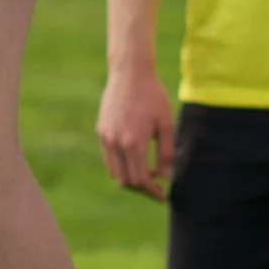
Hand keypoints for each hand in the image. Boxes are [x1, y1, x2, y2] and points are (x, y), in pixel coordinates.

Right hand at [97, 62, 179, 199]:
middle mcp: (116, 143)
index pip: (141, 180)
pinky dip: (120, 165)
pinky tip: (134, 158)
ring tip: (146, 173)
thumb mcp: (166, 124)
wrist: (130, 73)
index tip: (162, 194)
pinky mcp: (101, 131)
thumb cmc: (153, 96)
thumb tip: (167, 176)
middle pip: (126, 181)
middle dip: (142, 188)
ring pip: (114, 172)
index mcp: (133, 143)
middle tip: (156, 186)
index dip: (152, 191)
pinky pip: (109, 158)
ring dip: (129, 178)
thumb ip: (167, 153)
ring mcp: (106, 137)